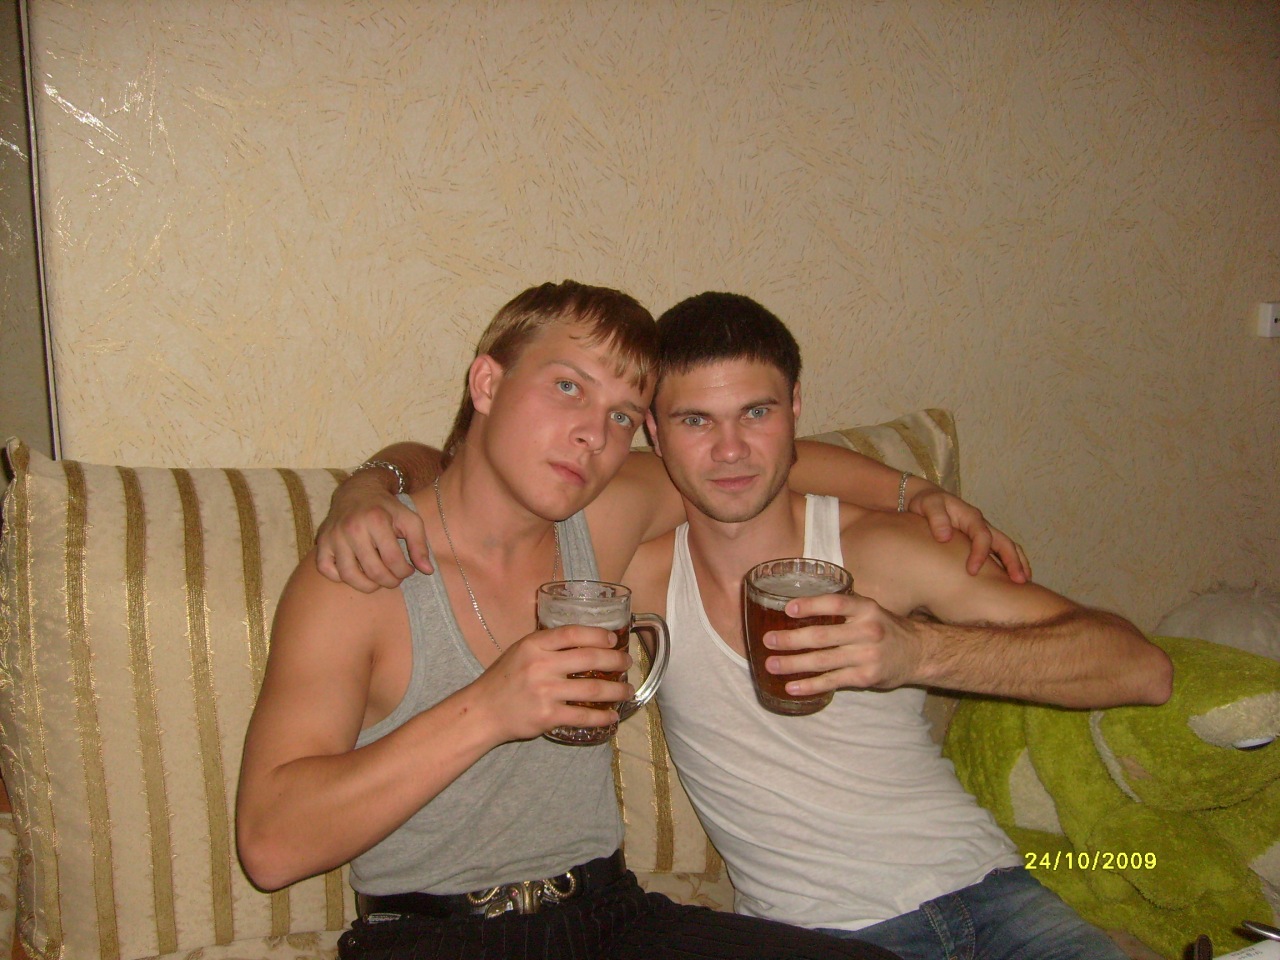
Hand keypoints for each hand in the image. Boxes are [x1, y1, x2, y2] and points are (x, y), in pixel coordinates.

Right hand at [315, 472, 432, 590]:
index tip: (408, 570)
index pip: (393, 560)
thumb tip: (427, 571)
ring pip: (349, 575)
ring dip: (367, 585)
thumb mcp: (409, 520)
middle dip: (389, 581)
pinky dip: (340, 577)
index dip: (405, 571)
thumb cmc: (387, 508)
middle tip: (395, 578)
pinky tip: (356, 571)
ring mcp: (334, 536)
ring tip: (378, 580)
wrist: (358, 490)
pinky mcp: (321, 541)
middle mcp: (352, 528)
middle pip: (373, 571)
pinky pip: (326, 570)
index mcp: (376, 520)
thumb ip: (420, 544)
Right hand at [472, 626, 634, 742]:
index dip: (599, 635)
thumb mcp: (521, 651)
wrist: (483, 711)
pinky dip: (602, 717)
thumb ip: (548, 645)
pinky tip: (612, 716)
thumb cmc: (504, 679)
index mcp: (535, 644)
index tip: (614, 640)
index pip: (574, 633)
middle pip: (590, 658)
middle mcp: (541, 665)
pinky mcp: (548, 716)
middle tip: (627, 663)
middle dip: (616, 660)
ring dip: (616, 690)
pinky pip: (583, 716)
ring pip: (593, 689)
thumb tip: (585, 641)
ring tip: (627, 691)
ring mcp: (546, 692)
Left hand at [761, 592, 921, 693]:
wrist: (918, 653)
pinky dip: (810, 685)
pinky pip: (832, 681)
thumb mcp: (869, 610)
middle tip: (768, 641)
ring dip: (793, 664)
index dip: (811, 605)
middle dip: (791, 639)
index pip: (835, 603)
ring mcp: (867, 656)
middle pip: (822, 636)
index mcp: (866, 608)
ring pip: (823, 661)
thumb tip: (800, 607)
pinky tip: (792, 686)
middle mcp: (867, 631)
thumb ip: (843, 608)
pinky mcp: (865, 677)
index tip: (788, 608)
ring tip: (772, 664)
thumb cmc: (885, 628)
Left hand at [906, 485, 1030, 582]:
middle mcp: (981, 524)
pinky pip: (999, 551)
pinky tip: (1010, 580)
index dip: (980, 554)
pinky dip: (1009, 563)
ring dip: (1017, 563)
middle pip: (1004, 542)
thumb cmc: (927, 503)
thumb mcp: (928, 505)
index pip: (982, 536)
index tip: (972, 571)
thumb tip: (945, 537)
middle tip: (1020, 582)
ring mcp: (983, 532)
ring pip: (1007, 547)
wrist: (925, 499)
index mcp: (971, 517)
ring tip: (1025, 582)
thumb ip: (937, 518)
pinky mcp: (980, 540)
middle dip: (1013, 561)